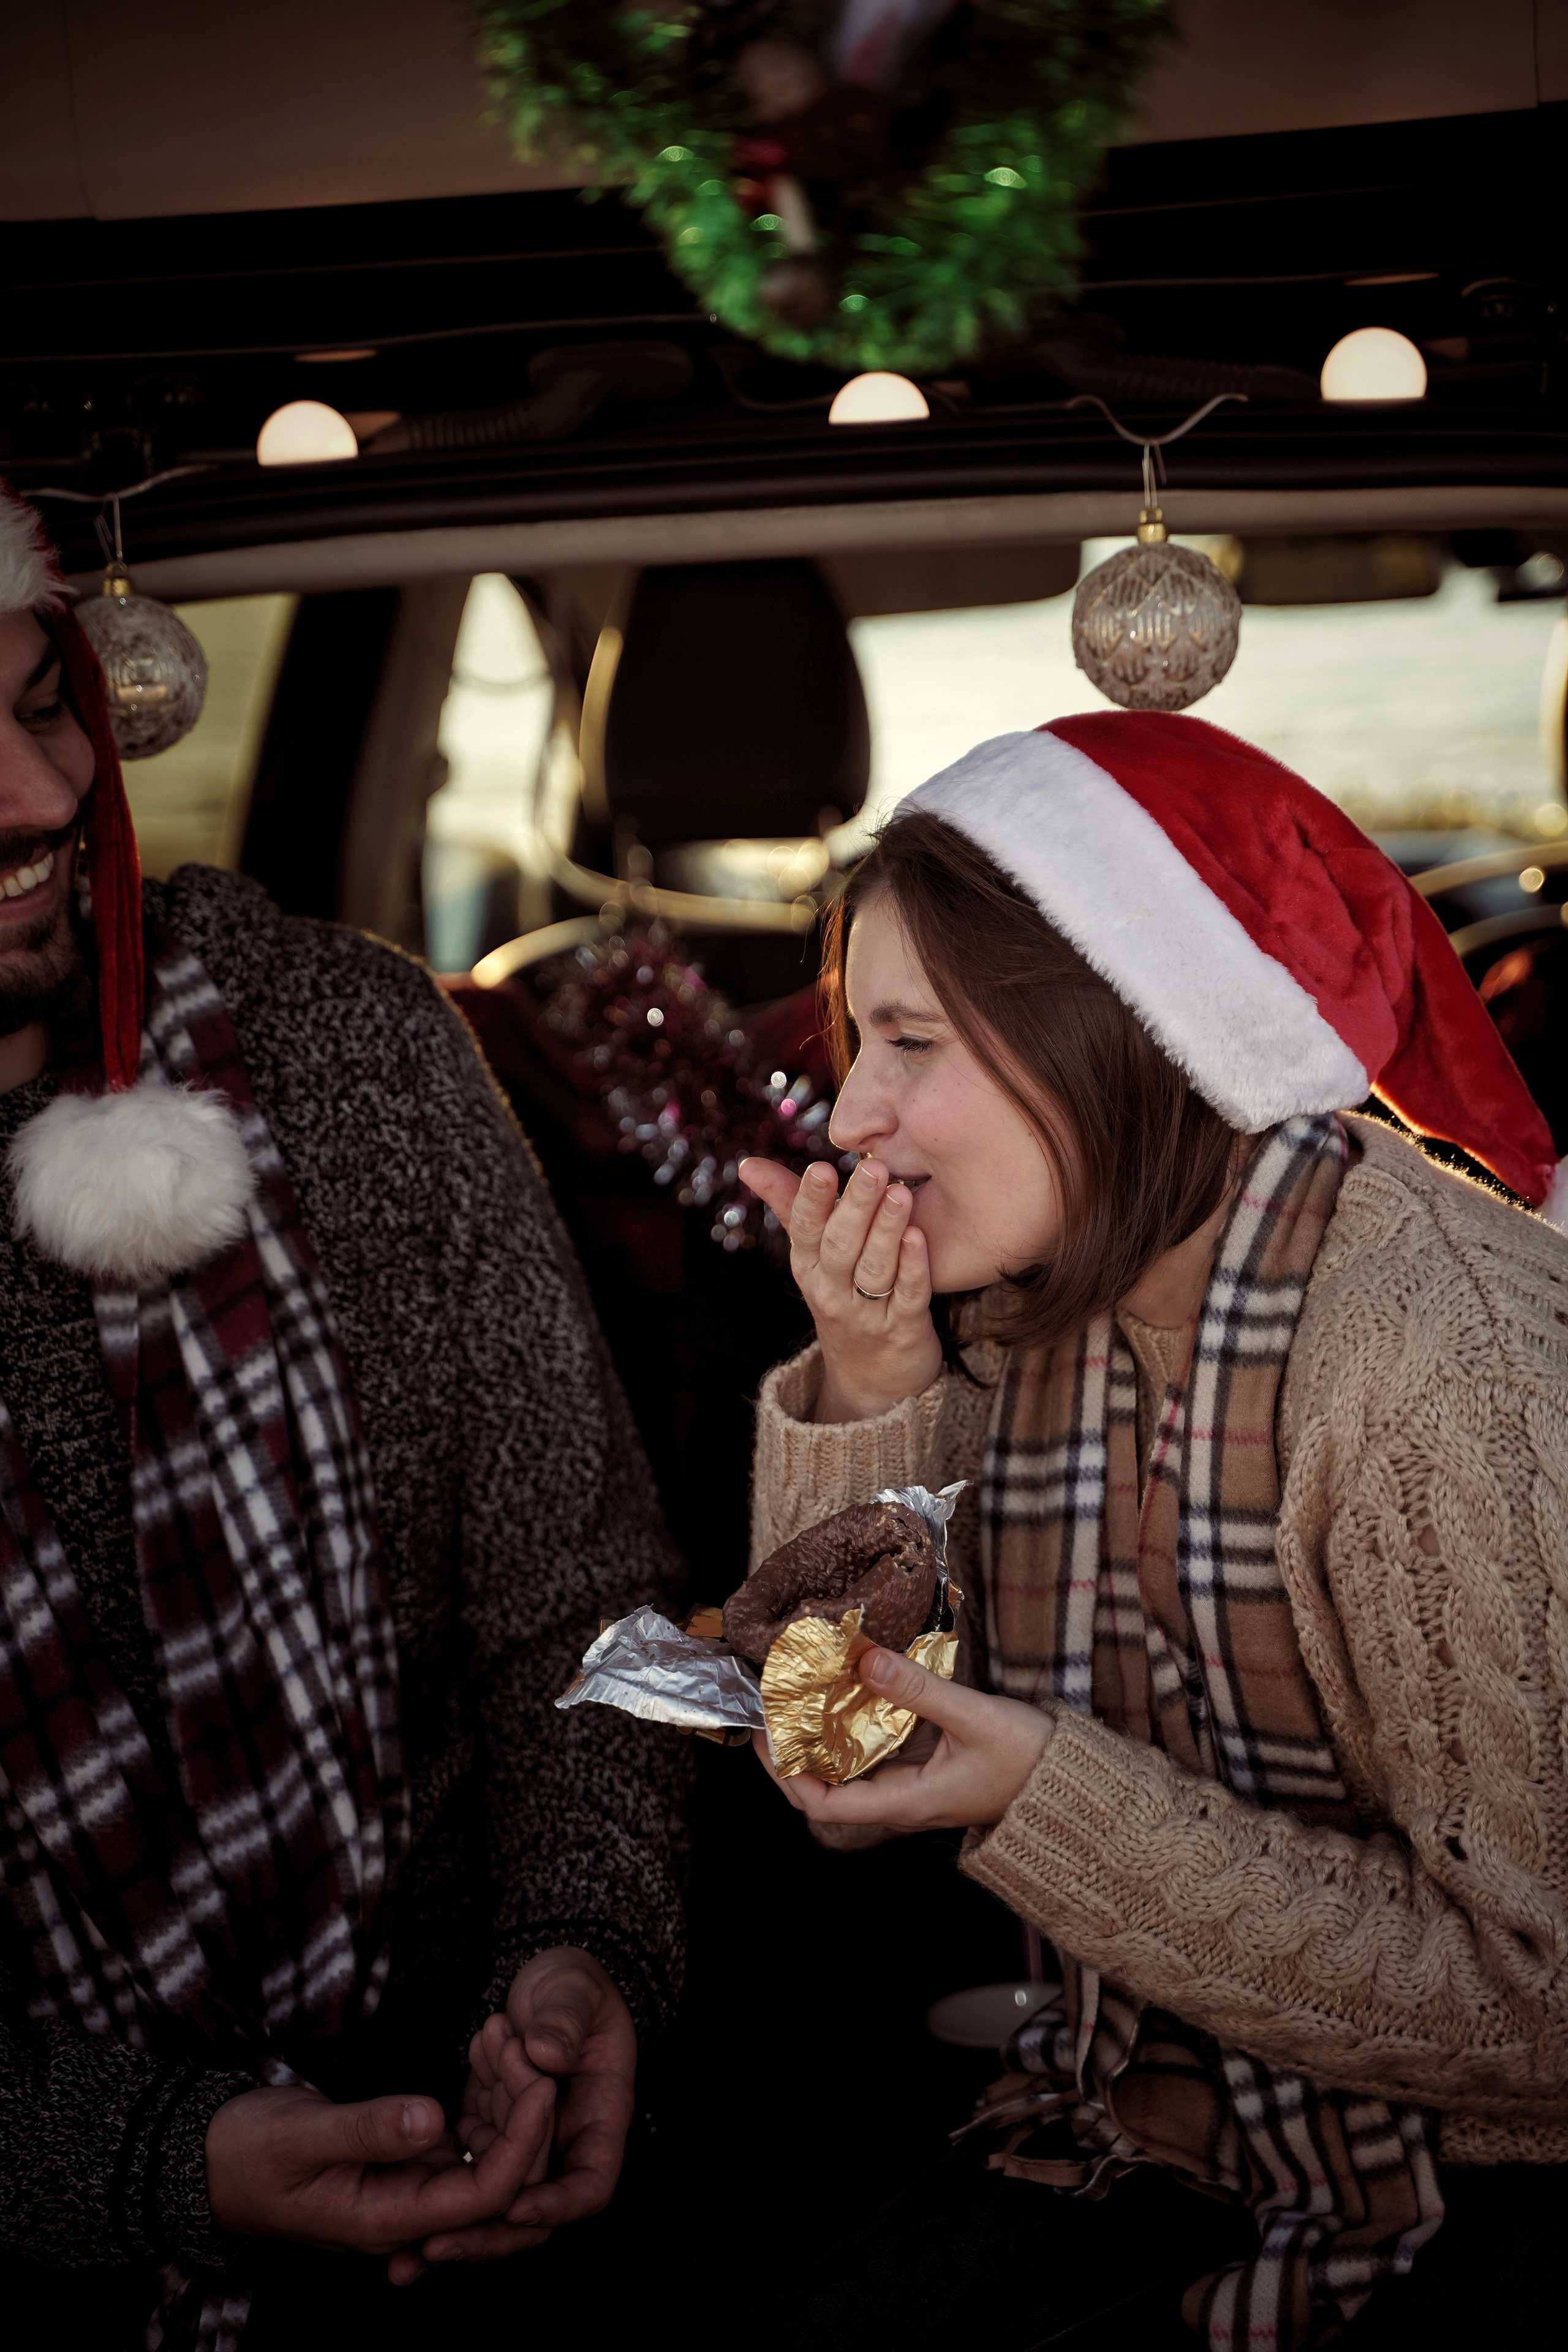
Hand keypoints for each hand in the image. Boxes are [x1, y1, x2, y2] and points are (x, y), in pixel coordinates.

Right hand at [206, 2073, 554, 2285]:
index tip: (543, 2083)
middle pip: (497, 2181)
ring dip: (506, 2104)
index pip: (482, 2195)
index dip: (523, 2144)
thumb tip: (433, 2118)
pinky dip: (481, 2100)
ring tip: (507, 2037)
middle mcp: (407, 2213)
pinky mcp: (405, 2165)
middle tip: (528, 2046)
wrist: (211, 2160)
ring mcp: (408, 2190)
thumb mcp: (301, 2134)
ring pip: (484, 2157)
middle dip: (525, 2118)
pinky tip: (486, 2054)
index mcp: (385, 2218)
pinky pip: (462, 2140)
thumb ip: (366, 2129)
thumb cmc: (247, 2150)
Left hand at [430, 1946, 635, 2271]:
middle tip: (435, 2248)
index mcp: (602, 2116)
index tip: (515, 2205)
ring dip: (455, 2224)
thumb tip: (547, 2055)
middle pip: (535, 2209)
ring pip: (495, 2199)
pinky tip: (395, 2211)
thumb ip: (564, 2020)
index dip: (556, 2203)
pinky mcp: (491, 2131)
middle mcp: (566, 2142)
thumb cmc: (573, 1981)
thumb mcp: (574, 1989)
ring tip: (407, 2256)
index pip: (590, 2183)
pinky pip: (467, 2167)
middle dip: (487, 2233)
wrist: (548, 1978)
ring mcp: (526, 2142)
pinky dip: (437, 2184)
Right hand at [739, 1155, 942, 1421]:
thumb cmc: (842, 1298)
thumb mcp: (811, 1258)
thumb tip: (749, 1165)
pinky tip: (920, 1237)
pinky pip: (907, 1296)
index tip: (822, 1168)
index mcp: (808, 1267)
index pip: (805, 1230)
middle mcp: (832, 1290)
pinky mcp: (903, 1330)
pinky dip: (913, 1268)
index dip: (812, 1200)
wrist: (870, 1380)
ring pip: (875, 1269)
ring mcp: (867, 1313)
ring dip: (887, 1230)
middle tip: (876, 1168)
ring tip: (901, 1194)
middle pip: (841, 1246)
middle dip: (856, 1206)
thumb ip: (790, 1206)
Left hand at [753, 1644, 1051, 1829]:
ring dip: (816, 1739)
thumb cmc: (1029, 1761)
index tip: (764, 1732)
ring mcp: (910, 1788)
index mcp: (905, 1803)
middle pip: (823, 1789)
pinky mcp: (922, 1772)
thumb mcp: (975, 1718)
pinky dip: (850, 1729)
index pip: (823, 1804)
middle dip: (789, 1752)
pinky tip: (845, 1694)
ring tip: (796, 1695)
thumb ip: (919, 1690)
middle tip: (769, 1706)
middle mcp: (899, 1802)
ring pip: (845, 1771)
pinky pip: (871, 1755)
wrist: (1071, 1787)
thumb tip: (865, 1659)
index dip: (785, 1771)